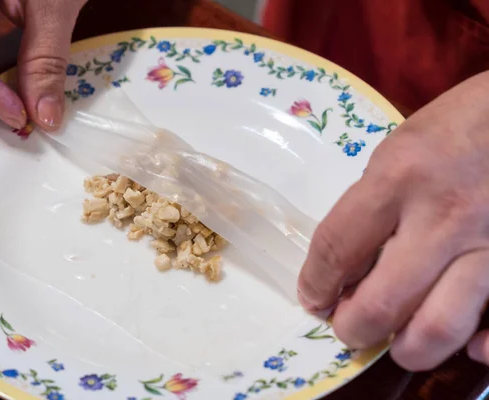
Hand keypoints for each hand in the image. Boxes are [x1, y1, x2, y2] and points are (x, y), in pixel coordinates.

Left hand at [297, 70, 488, 370]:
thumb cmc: (462, 123)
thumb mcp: (399, 150)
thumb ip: (372, 206)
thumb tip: (348, 265)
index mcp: (400, 179)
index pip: (337, 249)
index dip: (315, 284)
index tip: (313, 298)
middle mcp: (443, 217)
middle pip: (381, 303)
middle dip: (351, 328)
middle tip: (346, 326)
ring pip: (438, 327)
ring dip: (406, 348)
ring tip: (393, 341)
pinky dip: (480, 348)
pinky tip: (466, 345)